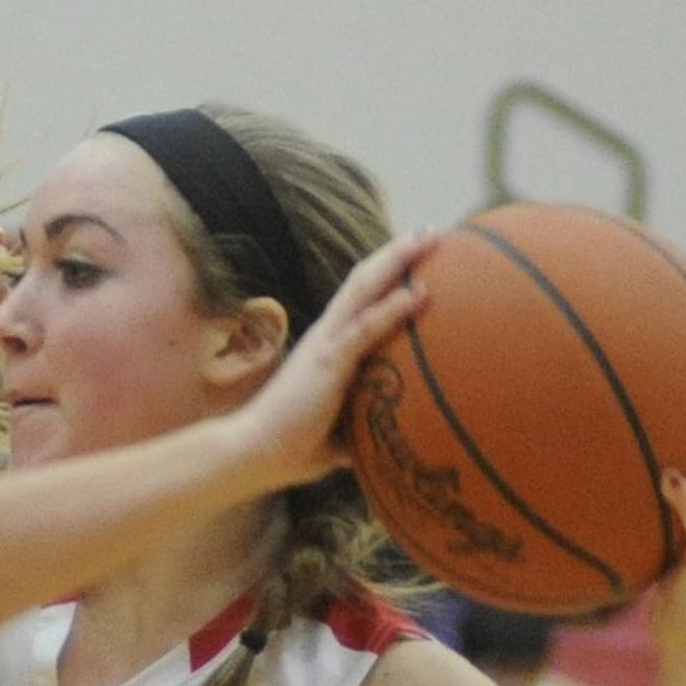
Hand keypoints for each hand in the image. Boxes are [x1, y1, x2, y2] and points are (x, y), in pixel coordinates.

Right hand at [237, 228, 436, 491]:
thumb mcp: (337, 432)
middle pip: (364, 281)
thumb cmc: (292, 447)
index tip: (416, 255)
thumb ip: (359, 428)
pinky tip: (420, 293)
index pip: (359, 299)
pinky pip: (366, 328)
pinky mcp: (329, 362)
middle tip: (431, 232)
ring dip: (397, 262)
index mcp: (327, 346)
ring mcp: (326, 345)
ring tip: (429, 239)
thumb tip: (384, 445)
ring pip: (364, 289)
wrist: (254, 453)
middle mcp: (326, 335)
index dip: (385, 273)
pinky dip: (393, 308)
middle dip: (397, 254)